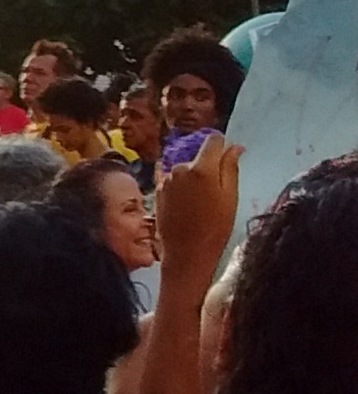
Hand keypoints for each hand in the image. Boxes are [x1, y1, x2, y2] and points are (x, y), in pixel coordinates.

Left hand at [155, 135, 241, 289]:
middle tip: (217, 193)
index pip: (213, 139)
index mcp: (201, 168)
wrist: (187, 254)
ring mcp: (166, 179)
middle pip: (199, 156)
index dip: (222, 147)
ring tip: (202, 204)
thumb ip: (230, 167)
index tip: (227, 161)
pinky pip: (175, 181)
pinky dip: (182, 188)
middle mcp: (180, 168)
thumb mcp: (230, 197)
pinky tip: (188, 207)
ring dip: (194, 179)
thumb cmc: (216, 228)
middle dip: (208, 167)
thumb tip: (235, 147)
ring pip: (186, 169)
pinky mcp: (158, 190)